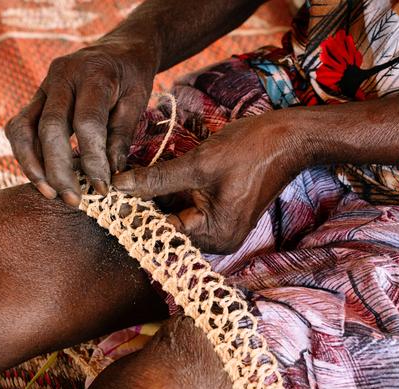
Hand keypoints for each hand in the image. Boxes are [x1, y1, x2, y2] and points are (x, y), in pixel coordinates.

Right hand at [5, 40, 157, 206]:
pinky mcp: (34, 98)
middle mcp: (62, 76)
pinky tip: (42, 177)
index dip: (93, 160)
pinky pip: (19, 128)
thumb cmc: (131, 79)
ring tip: (50, 193)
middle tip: (72, 200)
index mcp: (94, 74)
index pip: (87, 123)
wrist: (118, 49)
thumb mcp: (136, 103)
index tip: (102, 189)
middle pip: (49, 128)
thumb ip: (121, 137)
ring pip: (23, 128)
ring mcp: (43, 86)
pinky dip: (26, 155)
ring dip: (32, 166)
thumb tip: (110, 176)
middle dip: (58, 170)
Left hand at [112, 111, 308, 253]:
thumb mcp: (198, 164)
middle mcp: (218, 239)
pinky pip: (190, 207)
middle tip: (116, 185)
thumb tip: (119, 186)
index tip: (109, 199)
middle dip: (145, 204)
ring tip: (131, 178)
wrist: (289, 138)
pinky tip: (155, 176)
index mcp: (215, 235)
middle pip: (169, 225)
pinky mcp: (222, 213)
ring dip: (157, 197)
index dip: (135, 213)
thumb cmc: (251, 149)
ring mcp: (221, 227)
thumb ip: (157, 179)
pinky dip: (174, 193)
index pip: (164, 230)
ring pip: (177, 214)